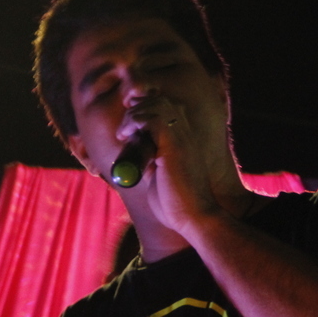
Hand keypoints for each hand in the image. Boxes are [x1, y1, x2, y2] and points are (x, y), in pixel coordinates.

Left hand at [118, 95, 227, 239]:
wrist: (193, 217)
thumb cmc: (175, 202)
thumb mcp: (156, 173)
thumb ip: (148, 157)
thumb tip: (131, 146)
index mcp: (183, 137)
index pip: (161, 106)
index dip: (141, 111)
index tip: (127, 130)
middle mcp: (185, 131)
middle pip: (157, 99)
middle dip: (135, 110)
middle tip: (124, 132)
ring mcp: (181, 135)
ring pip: (153, 103)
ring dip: (133, 116)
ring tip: (125, 134)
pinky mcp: (175, 143)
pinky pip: (152, 117)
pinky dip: (135, 122)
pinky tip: (127, 135)